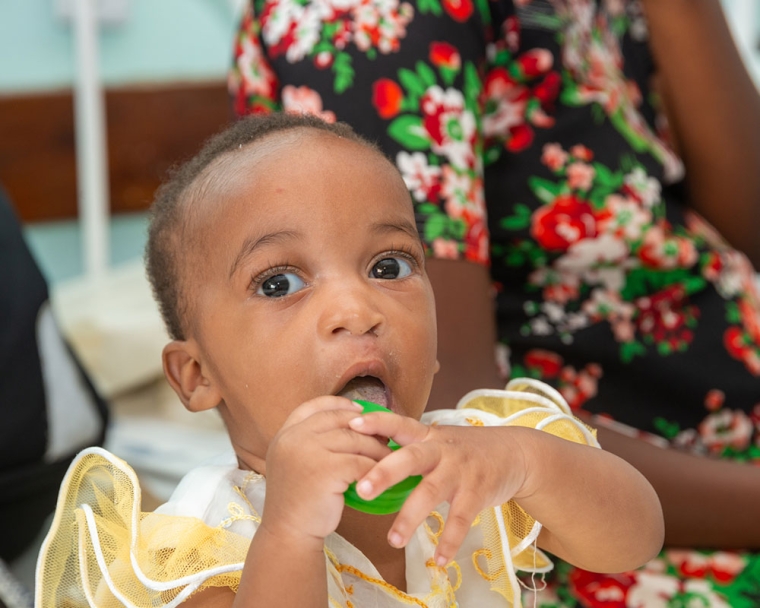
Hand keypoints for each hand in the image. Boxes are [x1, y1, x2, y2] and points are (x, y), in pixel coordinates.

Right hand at [261, 397, 392, 546]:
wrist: (288, 534)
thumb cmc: (298, 500)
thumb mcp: (296, 461)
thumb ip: (312, 440)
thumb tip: (352, 420)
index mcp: (285, 434)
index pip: (314, 406)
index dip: (339, 404)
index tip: (359, 410)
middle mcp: (293, 438)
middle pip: (339, 420)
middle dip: (365, 426)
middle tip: (383, 436)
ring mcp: (308, 451)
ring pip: (355, 439)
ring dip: (376, 448)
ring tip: (389, 457)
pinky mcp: (327, 469)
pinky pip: (361, 462)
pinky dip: (376, 468)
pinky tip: (383, 475)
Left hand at [348, 412, 529, 565]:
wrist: (514, 453)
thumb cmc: (464, 450)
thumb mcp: (437, 441)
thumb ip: (408, 449)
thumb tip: (365, 459)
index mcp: (426, 436)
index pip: (399, 424)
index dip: (378, 422)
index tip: (352, 425)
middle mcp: (441, 450)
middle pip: (410, 458)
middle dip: (385, 473)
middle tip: (361, 490)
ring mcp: (460, 470)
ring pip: (431, 492)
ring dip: (411, 518)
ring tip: (394, 540)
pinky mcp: (478, 491)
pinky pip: (461, 518)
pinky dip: (450, 540)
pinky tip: (440, 560)